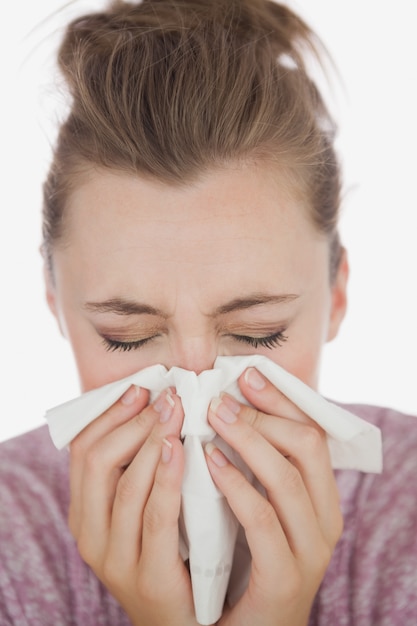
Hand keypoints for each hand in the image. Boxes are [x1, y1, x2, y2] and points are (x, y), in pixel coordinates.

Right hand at [68, 385, 199, 625]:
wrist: (187, 623)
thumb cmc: (171, 552)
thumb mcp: (143, 508)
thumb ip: (141, 468)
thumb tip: (157, 408)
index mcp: (85, 512)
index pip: (83, 450)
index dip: (110, 414)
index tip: (141, 388)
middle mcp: (91, 535)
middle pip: (98, 461)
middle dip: (132, 422)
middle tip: (166, 396)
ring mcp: (115, 559)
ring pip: (125, 486)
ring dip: (151, 442)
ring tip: (176, 412)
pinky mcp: (147, 576)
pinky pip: (155, 517)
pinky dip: (167, 478)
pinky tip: (182, 450)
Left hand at [206, 368, 342, 625]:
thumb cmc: (248, 562)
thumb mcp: (259, 508)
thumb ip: (255, 467)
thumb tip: (231, 408)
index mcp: (322, 499)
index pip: (312, 433)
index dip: (281, 400)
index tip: (247, 375)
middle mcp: (324, 522)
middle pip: (306, 447)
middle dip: (263, 413)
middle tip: (220, 397)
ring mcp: (309, 553)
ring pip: (287, 479)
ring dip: (248, 440)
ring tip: (212, 417)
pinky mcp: (285, 581)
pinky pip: (263, 522)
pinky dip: (237, 486)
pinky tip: (209, 463)